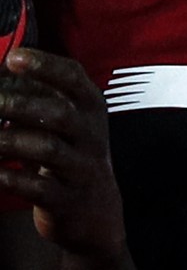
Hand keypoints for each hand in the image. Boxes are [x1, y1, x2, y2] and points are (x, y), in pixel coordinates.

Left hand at [0, 48, 126, 258]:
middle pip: (59, 114)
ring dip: (10, 141)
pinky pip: (38, 188)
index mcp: (90, 109)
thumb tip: (1, 69)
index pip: (74, 79)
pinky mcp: (66, 199)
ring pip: (48, 150)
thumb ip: (38, 97)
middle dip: (20, 105)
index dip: (45, 66)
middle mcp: (91, 135)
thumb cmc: (69, 155)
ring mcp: (81, 168)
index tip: (14, 58)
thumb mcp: (66, 122)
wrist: (94, 212)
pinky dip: (11, 179)